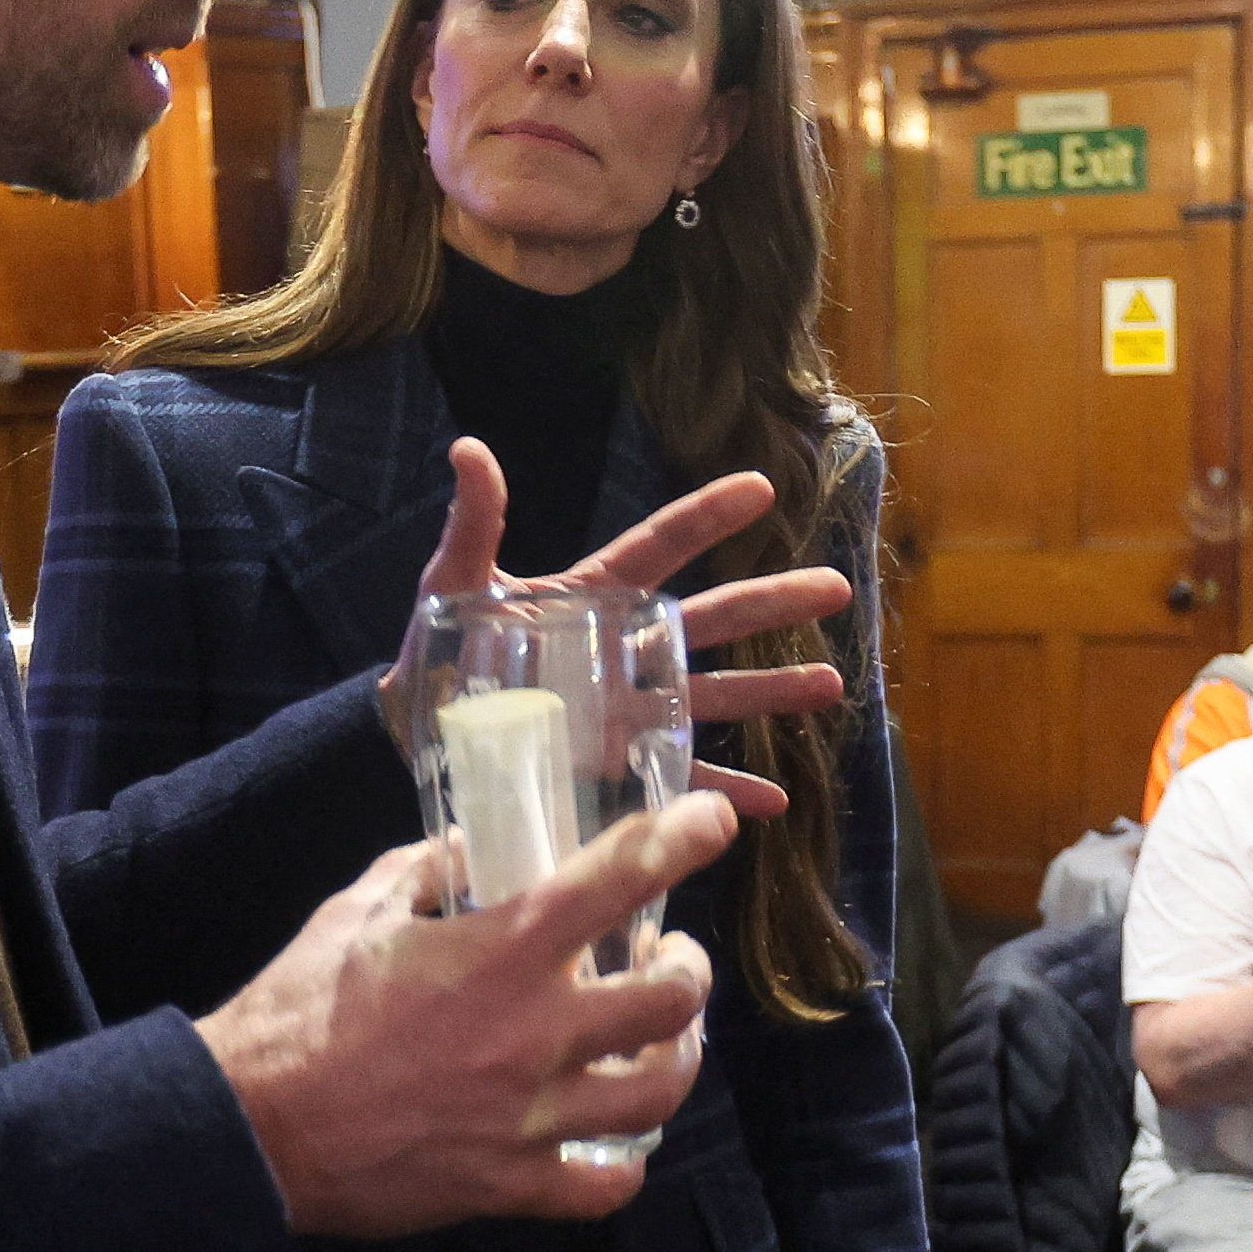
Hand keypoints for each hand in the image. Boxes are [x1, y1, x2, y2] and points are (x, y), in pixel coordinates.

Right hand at [199, 794, 733, 1234]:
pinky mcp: (512, 1183)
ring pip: (660, 1090)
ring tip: (665, 1043)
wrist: (252, 1127)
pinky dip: (623, 1164)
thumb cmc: (295, 1014)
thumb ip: (420, 871)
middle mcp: (533, 1033)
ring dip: (677, 1057)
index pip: (616, 878)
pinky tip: (610, 1142)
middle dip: (690, 968)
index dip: (681, 838)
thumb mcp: (353, 914)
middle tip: (672, 956)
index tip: (713, 821)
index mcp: (498, 952)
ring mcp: (530, 1115)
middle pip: (673, 997)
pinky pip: (608, 1186)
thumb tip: (464, 851)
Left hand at [382, 443, 850, 818]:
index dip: (704, 517)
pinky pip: (679, 774)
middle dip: (771, 604)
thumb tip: (466, 450)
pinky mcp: (616, 761)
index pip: (658, 549)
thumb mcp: (453, 584)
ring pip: (712, 693)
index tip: (760, 488)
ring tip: (830, 684)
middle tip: (835, 587)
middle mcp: (622, 648)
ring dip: (770, 692)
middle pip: (709, 620)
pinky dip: (724, 789)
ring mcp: (627, 707)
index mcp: (591, 596)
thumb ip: (473, 525)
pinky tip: (772, 802)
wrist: (417, 728)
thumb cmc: (440, 649)